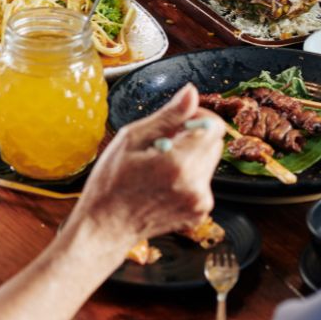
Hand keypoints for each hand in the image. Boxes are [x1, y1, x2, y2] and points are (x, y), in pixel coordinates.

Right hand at [64, 84, 224, 252]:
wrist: (106, 227)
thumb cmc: (110, 183)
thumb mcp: (131, 139)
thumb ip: (168, 116)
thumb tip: (191, 92)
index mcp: (179, 164)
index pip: (213, 126)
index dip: (196, 117)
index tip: (175, 121)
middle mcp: (196, 185)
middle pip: (214, 142)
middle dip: (192, 135)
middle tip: (161, 143)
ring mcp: (200, 202)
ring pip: (208, 160)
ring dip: (190, 155)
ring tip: (159, 164)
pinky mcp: (200, 212)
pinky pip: (202, 180)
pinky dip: (187, 175)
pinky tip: (162, 181)